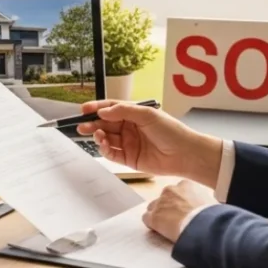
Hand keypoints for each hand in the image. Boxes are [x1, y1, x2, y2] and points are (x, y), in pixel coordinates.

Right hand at [76, 99, 222, 184]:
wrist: (185, 154)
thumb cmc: (170, 130)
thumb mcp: (147, 114)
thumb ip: (123, 111)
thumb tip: (102, 111)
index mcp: (133, 114)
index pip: (111, 109)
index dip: (97, 108)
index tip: (83, 109)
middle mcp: (129, 128)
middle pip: (105, 124)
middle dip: (92, 124)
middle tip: (82, 125)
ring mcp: (129, 144)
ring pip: (106, 139)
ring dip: (98, 137)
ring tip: (97, 135)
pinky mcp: (129, 159)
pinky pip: (112, 154)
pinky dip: (105, 150)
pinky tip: (103, 145)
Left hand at [142, 180, 217, 242]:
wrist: (202, 226)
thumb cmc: (211, 216)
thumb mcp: (212, 203)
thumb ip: (204, 201)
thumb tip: (208, 206)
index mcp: (186, 185)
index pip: (179, 190)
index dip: (181, 200)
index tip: (185, 208)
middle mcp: (170, 190)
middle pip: (165, 198)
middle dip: (168, 207)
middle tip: (177, 218)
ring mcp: (160, 203)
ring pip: (153, 207)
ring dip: (159, 215)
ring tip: (168, 226)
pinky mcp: (153, 217)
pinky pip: (146, 219)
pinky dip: (151, 224)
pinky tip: (159, 230)